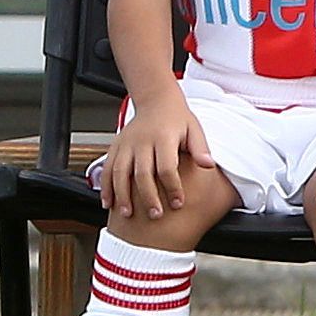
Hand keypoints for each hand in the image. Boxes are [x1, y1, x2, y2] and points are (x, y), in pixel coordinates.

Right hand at [102, 88, 211, 224]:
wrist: (157, 101)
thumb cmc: (178, 119)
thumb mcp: (194, 130)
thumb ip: (200, 149)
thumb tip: (209, 165)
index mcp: (164, 137)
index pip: (167, 167)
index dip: (173, 187)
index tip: (178, 203)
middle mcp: (142, 141)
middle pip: (142, 173)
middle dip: (148, 196)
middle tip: (155, 215)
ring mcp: (126, 144)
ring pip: (120, 173)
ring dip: (122, 195)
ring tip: (128, 214)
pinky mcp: (115, 147)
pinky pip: (107, 169)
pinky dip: (106, 187)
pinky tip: (109, 203)